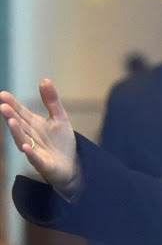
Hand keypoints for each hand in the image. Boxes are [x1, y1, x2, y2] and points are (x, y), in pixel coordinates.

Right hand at [0, 79, 79, 196]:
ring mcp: (36, 151)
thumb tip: (44, 80)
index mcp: (35, 125)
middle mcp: (31, 137)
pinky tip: (26, 147)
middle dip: (11, 116)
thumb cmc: (61, 142)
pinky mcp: (44, 164)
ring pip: (24, 141)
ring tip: (11, 121)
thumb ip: (52, 101)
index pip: (22, 113)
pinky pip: (36, 158)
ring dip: (17, 132)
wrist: (71, 165)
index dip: (13, 105)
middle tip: (2, 105)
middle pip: (20, 125)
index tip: (3, 94)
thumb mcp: (59, 118)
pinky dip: (31, 153)